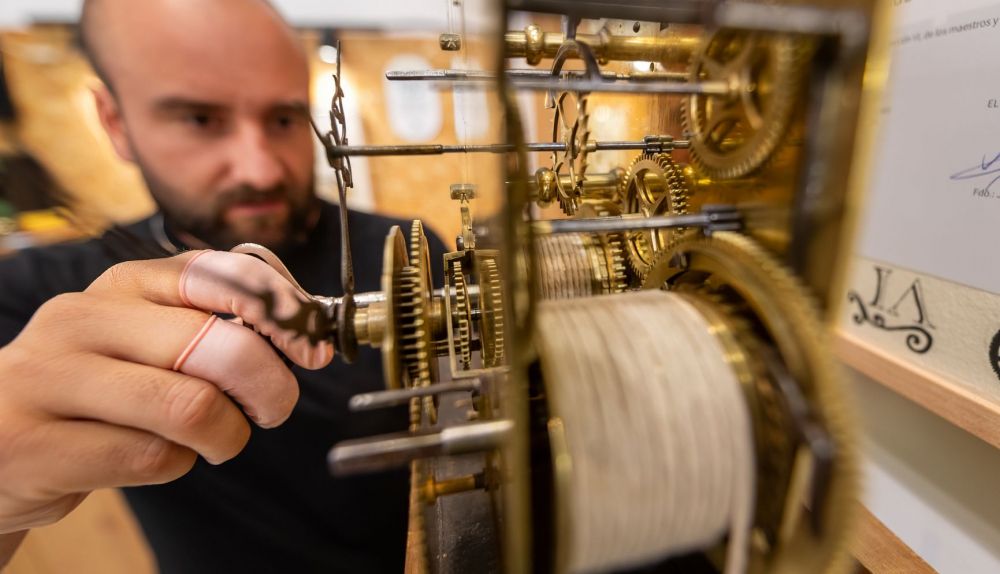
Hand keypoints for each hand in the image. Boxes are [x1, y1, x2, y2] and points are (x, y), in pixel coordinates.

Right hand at [0, 251, 333, 541]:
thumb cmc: (96, 387)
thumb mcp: (148, 338)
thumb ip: (215, 323)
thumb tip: (307, 330)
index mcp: (125, 283)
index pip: (226, 274)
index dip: (285, 312)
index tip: (311, 348)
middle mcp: (85, 317)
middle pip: (222, 346)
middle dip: (270, 387)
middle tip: (273, 408)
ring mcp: (52, 378)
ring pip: (192, 407)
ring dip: (226, 435)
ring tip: (215, 438)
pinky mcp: (36, 443)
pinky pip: (151, 458)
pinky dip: (176, 465)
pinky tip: (155, 456)